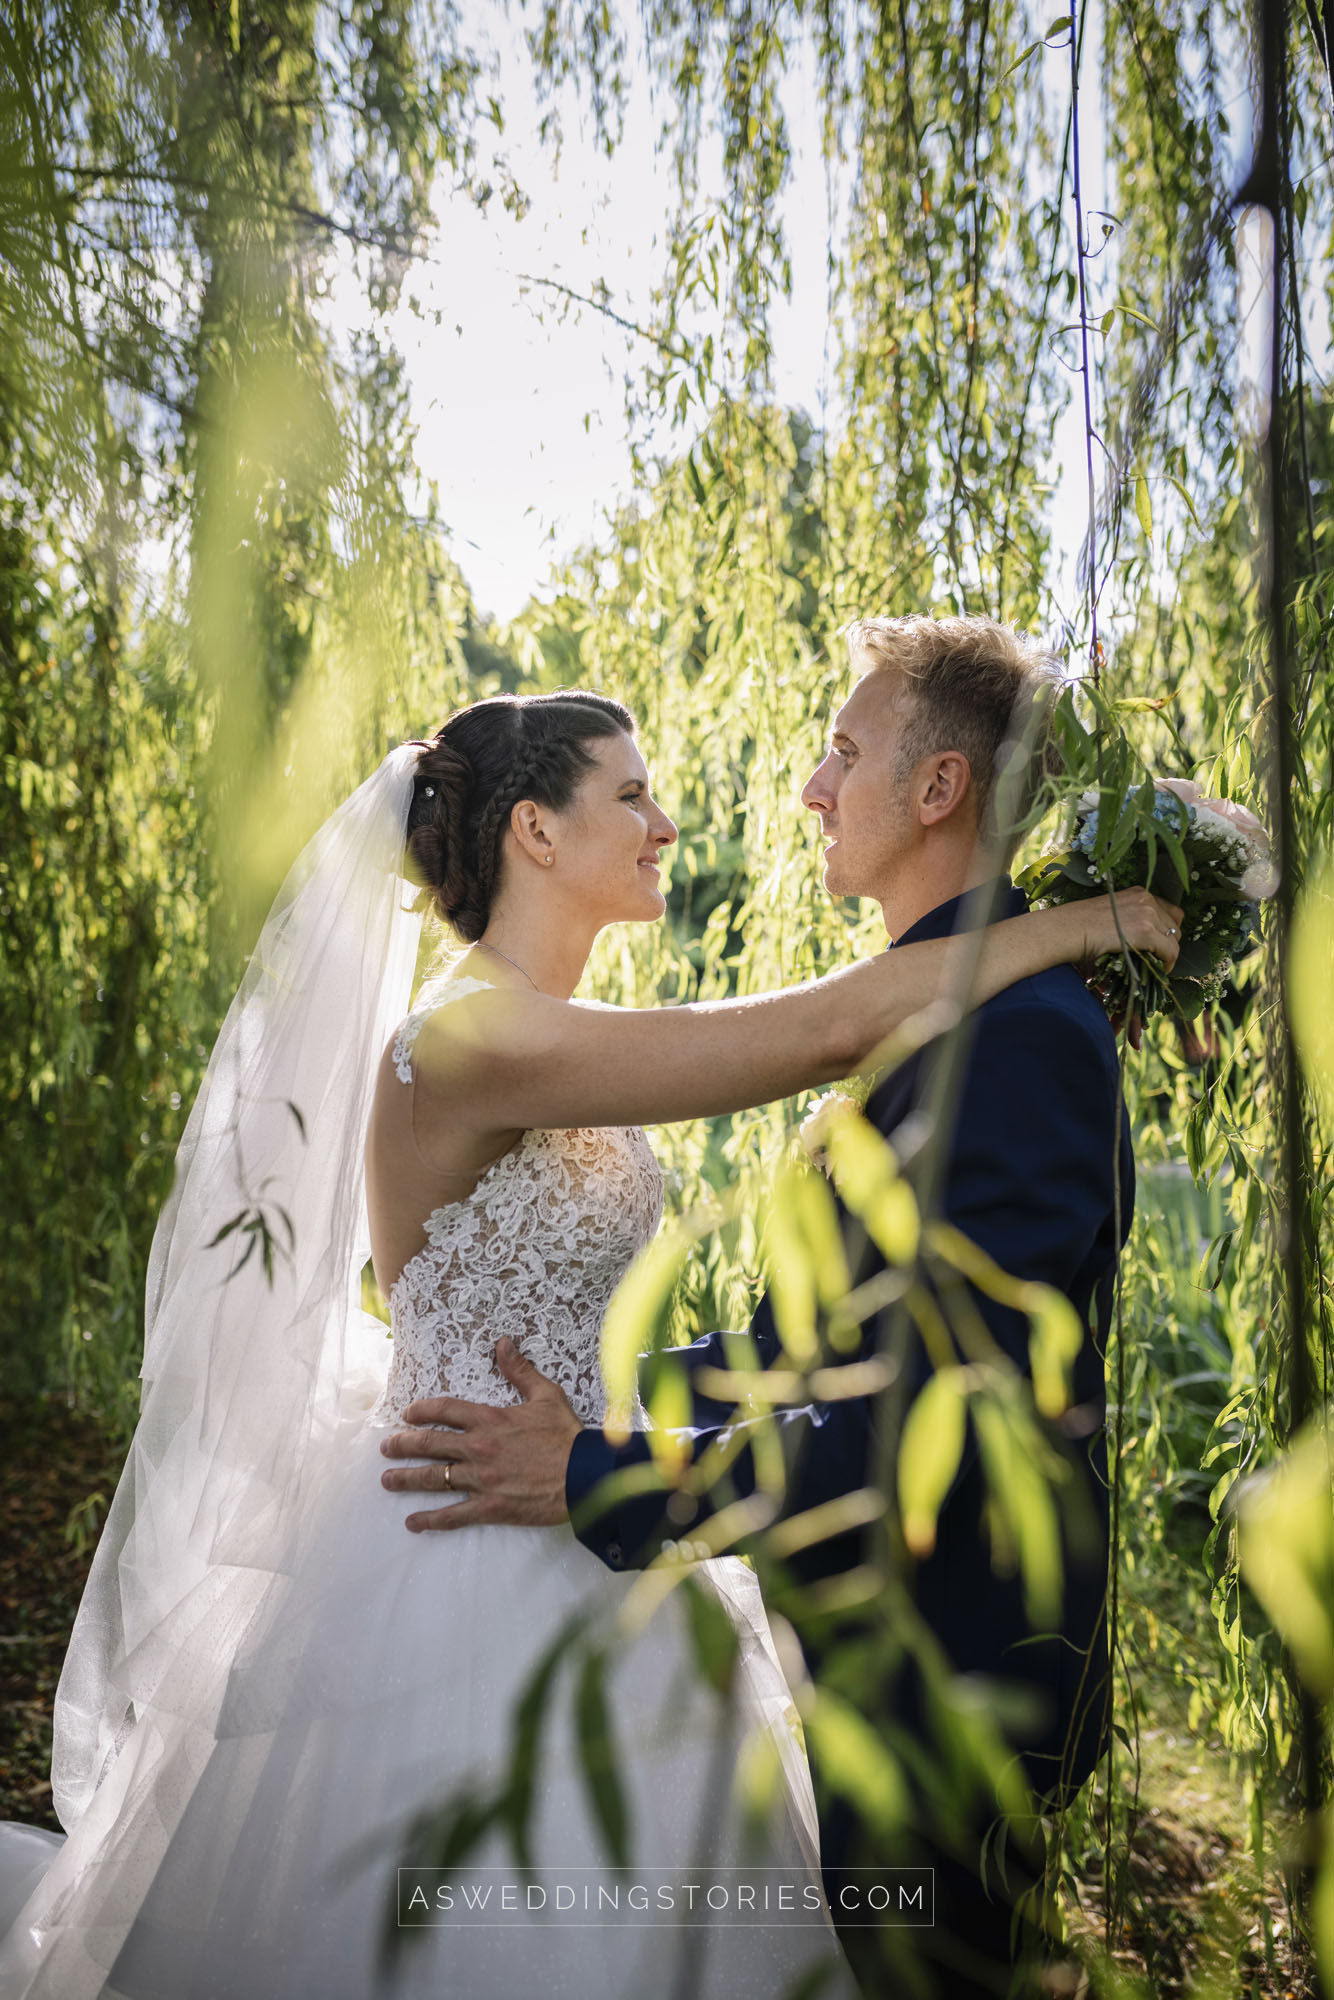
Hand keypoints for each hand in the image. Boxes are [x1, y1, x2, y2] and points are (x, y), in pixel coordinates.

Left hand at [378, 1336, 583, 1531]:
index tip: (407, 1415)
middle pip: (429, 1445)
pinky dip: (431, 1520)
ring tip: (387, 1480)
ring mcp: (481, 1480)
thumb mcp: (546, 1394)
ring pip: (433, 1479)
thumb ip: (519, 1370)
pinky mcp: (490, 1507)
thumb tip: (503, 1343)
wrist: (584, 1475)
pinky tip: (413, 1523)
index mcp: (489, 1419)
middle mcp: (478, 1448)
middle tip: (386, 1447)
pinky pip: (453, 1515)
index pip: (444, 1410)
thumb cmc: (566, 1435)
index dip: (421, 1411)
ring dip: (406, 1479)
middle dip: (402, 1445)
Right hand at [1079, 887, 1182, 970]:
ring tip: (1155, 965)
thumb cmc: (1078, 926)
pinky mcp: (1146, 932)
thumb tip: (1139, 940)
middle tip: (1156, 958)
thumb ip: (1128, 919)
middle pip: (1175, 925)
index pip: (1169, 911)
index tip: (1159, 943)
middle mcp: (1146, 899)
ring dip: (1166, 954)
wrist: (1066, 930)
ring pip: (1174, 940)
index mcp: (1138, 893)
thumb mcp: (1109, 913)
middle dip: (1167, 942)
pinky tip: (1158, 971)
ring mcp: (1147, 915)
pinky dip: (1167, 964)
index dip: (1166, 929)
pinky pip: (1170, 952)